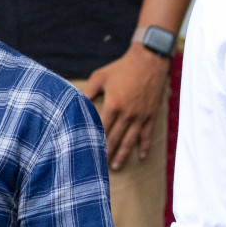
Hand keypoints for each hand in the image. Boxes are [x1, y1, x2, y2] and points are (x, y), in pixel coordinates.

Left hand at [77, 44, 168, 169]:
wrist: (149, 59)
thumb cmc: (122, 67)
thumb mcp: (100, 77)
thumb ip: (87, 92)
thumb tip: (74, 101)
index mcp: (113, 105)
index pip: (101, 129)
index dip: (94, 142)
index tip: (88, 153)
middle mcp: (127, 114)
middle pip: (115, 138)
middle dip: (106, 153)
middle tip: (99, 167)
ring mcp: (140, 115)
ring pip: (130, 140)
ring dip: (123, 154)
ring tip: (115, 166)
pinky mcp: (151, 114)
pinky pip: (147, 133)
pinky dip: (145, 146)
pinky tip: (141, 156)